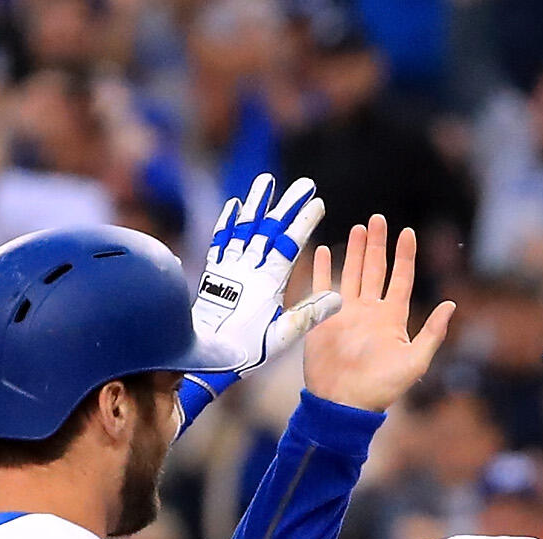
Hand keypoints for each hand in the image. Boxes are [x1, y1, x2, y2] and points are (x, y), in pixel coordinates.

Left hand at [190, 172, 340, 377]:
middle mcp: (247, 268)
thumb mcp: (283, 336)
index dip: (303, 222)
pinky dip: (228, 221)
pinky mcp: (214, 271)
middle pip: (269, 228)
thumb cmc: (245, 349)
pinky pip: (221, 240)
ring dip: (256, 203)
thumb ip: (309, 314)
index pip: (288, 244)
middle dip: (288, 205)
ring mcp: (229, 266)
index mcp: (267, 283)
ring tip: (266, 180)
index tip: (317, 204)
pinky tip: (234, 206)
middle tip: (304, 184)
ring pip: (244, 227)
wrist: (204, 353)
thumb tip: (338, 299)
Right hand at [299, 216, 454, 415]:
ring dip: (356, 251)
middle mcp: (370, 312)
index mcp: (392, 319)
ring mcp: (346, 313)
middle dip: (378, 245)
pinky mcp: (323, 318)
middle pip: (376, 270)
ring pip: (352, 273)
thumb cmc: (381, 388)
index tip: (408, 232)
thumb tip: (452, 304)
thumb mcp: (415, 361)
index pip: (401, 279)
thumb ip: (432, 333)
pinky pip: (322, 287)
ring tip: (359, 228)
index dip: (405, 256)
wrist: (344, 403)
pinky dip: (322, 268)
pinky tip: (324, 250)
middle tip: (379, 219)